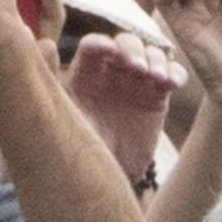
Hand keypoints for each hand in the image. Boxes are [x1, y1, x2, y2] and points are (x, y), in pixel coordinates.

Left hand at [65, 27, 185, 184]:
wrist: (108, 178)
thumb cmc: (78, 150)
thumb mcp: (62, 117)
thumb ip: (51, 80)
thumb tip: (45, 43)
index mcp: (84, 74)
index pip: (93, 46)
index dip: (103, 44)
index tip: (110, 52)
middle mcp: (111, 72)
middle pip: (126, 43)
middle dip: (134, 49)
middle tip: (138, 69)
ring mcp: (136, 82)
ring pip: (151, 54)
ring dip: (157, 59)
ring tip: (158, 78)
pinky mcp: (157, 96)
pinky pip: (171, 75)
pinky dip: (176, 73)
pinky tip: (174, 83)